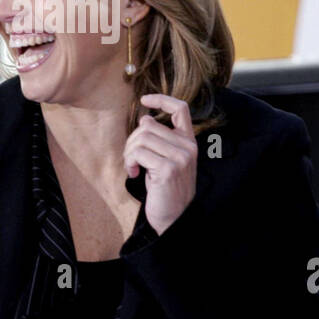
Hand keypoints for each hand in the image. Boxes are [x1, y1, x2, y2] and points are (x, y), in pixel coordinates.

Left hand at [123, 93, 197, 233]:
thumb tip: (145, 118)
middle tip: (131, 158)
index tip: (145, 100)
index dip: (162, 99)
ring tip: (133, 167)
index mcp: (189, 142)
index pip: (180, 109)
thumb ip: (160, 140)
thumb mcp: (167, 161)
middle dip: (132, 140)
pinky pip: (138, 153)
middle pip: (148, 125)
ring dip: (129, 152)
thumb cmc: (166, 190)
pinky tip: (133, 174)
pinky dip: (130, 162)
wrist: (174, 219)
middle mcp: (188, 147)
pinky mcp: (168, 169)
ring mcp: (180, 158)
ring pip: (141, 137)